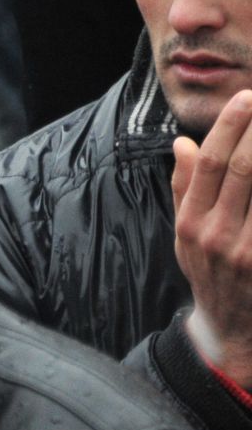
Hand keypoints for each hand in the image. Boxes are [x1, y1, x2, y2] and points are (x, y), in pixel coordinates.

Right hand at [172, 90, 251, 383]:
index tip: (246, 97)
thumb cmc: (212, 276)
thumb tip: (185, 144)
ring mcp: (247, 251)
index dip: (229, 126)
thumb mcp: (186, 236)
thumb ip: (186, 189)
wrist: (234, 332)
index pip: (210, 163)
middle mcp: (217, 235)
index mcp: (192, 223)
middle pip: (243, 168)